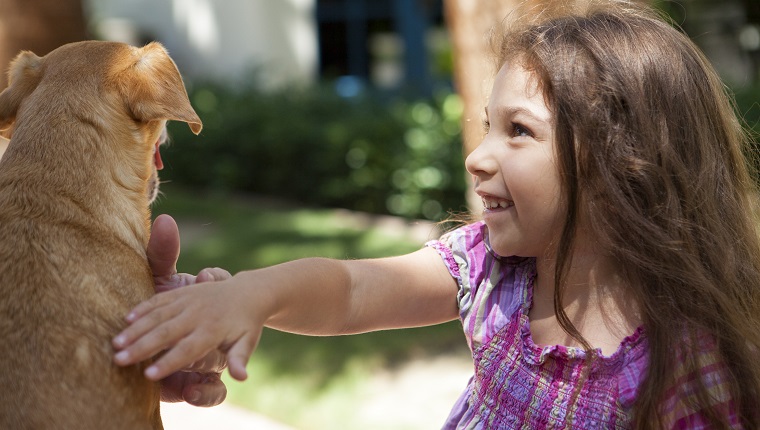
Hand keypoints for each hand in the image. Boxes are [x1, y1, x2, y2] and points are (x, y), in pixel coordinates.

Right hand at [113, 215, 261, 382]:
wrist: (248, 292)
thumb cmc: (246, 325)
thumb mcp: (248, 342)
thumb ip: (240, 359)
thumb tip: (241, 377)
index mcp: (213, 330)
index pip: (188, 349)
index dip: (168, 362)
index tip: (149, 376)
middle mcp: (198, 315)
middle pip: (166, 333)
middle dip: (142, 347)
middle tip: (119, 361)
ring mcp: (188, 301)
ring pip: (158, 315)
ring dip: (136, 329)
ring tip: (116, 344)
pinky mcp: (182, 292)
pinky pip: (160, 300)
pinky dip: (143, 308)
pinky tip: (125, 319)